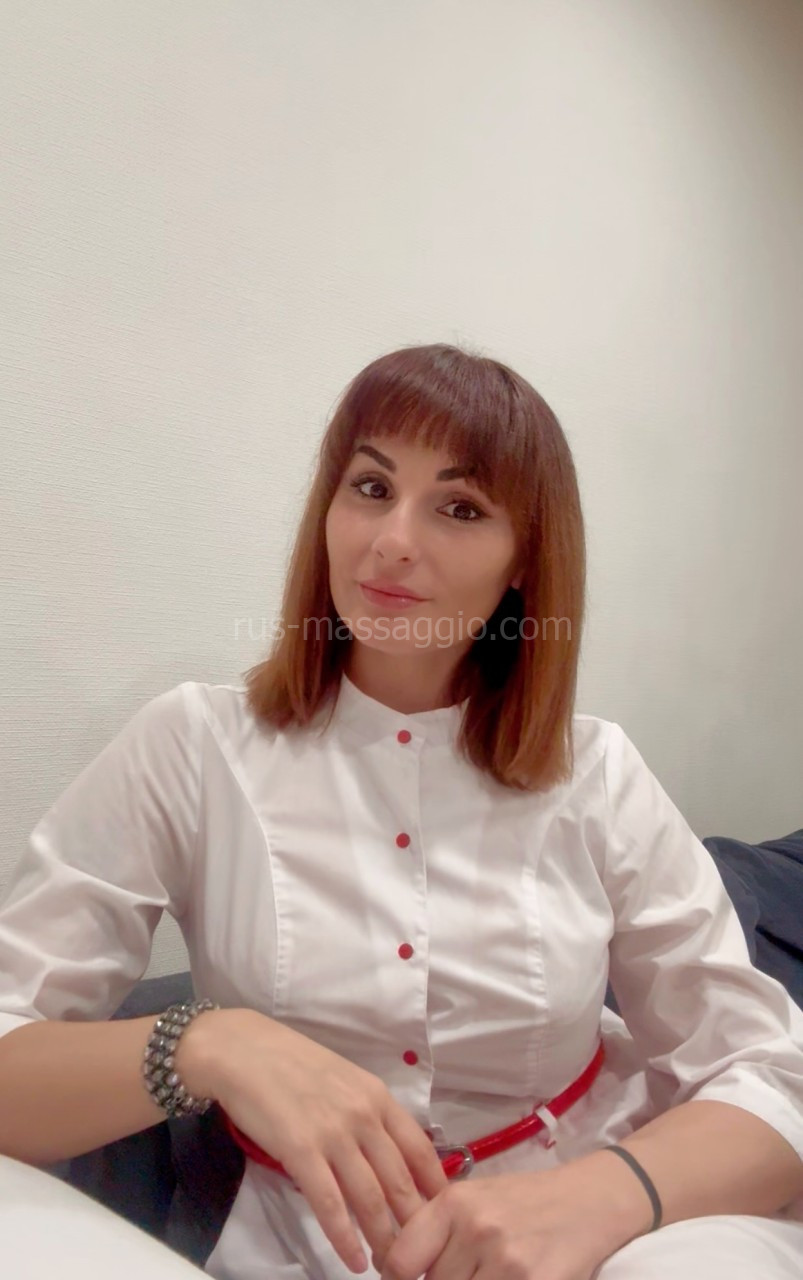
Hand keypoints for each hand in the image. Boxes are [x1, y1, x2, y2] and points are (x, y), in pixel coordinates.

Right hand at [178, 1008, 446, 1273]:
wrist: (243, 1050)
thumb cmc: (292, 1063)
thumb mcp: (345, 1080)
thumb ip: (368, 1114)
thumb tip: (387, 1155)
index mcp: (378, 1097)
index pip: (420, 1150)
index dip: (434, 1190)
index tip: (443, 1218)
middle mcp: (364, 1116)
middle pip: (400, 1181)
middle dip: (415, 1226)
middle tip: (420, 1257)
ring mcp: (334, 1133)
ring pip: (370, 1199)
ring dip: (383, 1240)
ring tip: (392, 1267)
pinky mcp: (301, 1150)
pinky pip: (330, 1204)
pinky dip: (345, 1238)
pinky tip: (354, 1261)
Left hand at [376, 1158, 646, 1279]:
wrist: (588, 1200)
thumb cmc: (525, 1202)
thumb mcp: (476, 1199)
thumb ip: (437, 1232)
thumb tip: (396, 1270)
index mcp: (454, 1202)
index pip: (400, 1261)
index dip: (398, 1279)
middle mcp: (476, 1227)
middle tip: (468, 1270)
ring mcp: (506, 1259)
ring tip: (488, 1272)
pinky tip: (511, 1279)